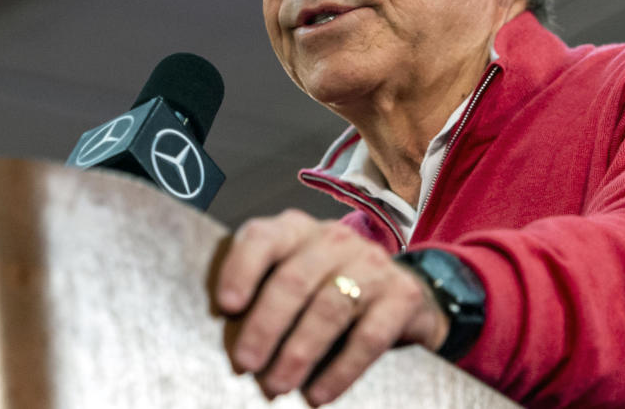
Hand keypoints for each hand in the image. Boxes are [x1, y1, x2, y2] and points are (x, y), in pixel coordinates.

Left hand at [215, 209, 449, 405]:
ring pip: (330, 308)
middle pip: (295, 279)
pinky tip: (318, 395)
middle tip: (245, 364)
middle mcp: (335, 240)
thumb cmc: (327, 290)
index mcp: (297, 231)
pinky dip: (340, 371)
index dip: (241, 270)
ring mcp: (372, 265)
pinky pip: (368, 337)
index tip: (226, 308)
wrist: (401, 295)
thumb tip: (222, 339)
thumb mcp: (294, 279)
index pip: (263, 238)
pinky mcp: (401, 296)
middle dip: (266, 325)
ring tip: (277, 386)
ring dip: (299, 352)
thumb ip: (260, 294)